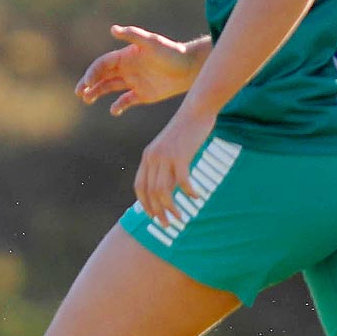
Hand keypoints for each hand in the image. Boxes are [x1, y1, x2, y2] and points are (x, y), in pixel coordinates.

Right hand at [76, 25, 199, 115]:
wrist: (190, 67)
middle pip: (101, 77)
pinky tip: (114, 110)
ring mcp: (133, 83)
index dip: (92, 72)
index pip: (102, 65)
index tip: (87, 82)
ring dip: (97, 93)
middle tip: (79, 92)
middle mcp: (126, 69)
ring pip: (109, 89)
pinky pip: (125, 101)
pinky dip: (118, 106)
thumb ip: (132, 35)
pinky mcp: (142, 95)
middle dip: (88, 84)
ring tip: (87, 100)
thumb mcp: (151, 42)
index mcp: (124, 57)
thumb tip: (112, 29)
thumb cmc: (171, 52)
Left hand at [135, 104, 213, 227]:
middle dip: (157, 211)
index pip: (139, 186)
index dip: (144, 203)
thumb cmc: (185, 131)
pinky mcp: (180, 155)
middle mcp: (152, 158)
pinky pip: (182, 181)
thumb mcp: (170, 148)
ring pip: (163, 190)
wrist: (195, 111)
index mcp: (147, 157)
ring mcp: (165, 157)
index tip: (152, 216)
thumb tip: (169, 185)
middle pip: (150, 192)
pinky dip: (188, 192)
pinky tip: (197, 197)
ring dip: (171, 208)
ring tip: (181, 218)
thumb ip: (166, 165)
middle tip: (168, 225)